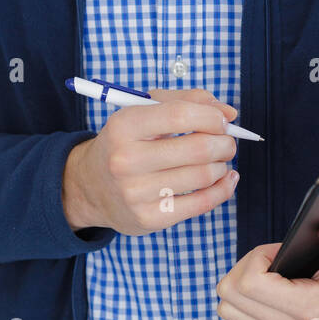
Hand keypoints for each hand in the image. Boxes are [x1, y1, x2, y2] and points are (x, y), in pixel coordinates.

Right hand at [62, 88, 239, 235]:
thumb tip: (228, 112)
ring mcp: (136, 193)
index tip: (221, 120)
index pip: (179, 115)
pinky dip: (223, 189)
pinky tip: (226, 179)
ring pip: (204, 176)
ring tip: (219, 160)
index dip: (211, 116)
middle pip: (198, 148)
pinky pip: (202, 204)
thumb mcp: (144, 111)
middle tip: (227, 141)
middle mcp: (126, 160)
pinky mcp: (150, 218)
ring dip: (223, 165)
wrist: (90, 187)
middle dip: (224, 143)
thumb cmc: (126, 142)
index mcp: (124, 126)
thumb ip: (186, 101)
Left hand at [215, 217, 318, 319]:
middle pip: (230, 299)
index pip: (248, 285)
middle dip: (245, 268)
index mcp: (310, 307)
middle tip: (276, 257)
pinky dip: (244, 299)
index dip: (256, 257)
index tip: (280, 249)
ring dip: (242, 283)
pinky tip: (268, 284)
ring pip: (228, 313)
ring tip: (272, 270)